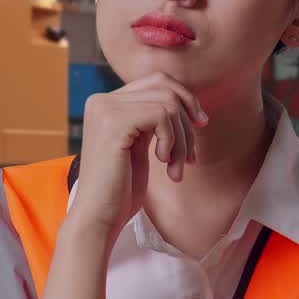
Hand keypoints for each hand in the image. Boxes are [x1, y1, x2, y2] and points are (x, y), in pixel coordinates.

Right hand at [70, 71, 208, 241]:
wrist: (99, 218)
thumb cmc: (120, 189)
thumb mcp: (140, 144)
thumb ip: (153, 119)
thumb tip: (191, 104)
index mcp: (106, 103)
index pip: (157, 81)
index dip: (185, 100)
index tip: (200, 126)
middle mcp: (101, 100)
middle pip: (165, 88)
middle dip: (187, 121)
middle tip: (190, 155)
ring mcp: (105, 109)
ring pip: (168, 103)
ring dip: (182, 139)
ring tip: (176, 167)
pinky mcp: (114, 123)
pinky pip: (162, 115)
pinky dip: (172, 141)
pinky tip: (162, 163)